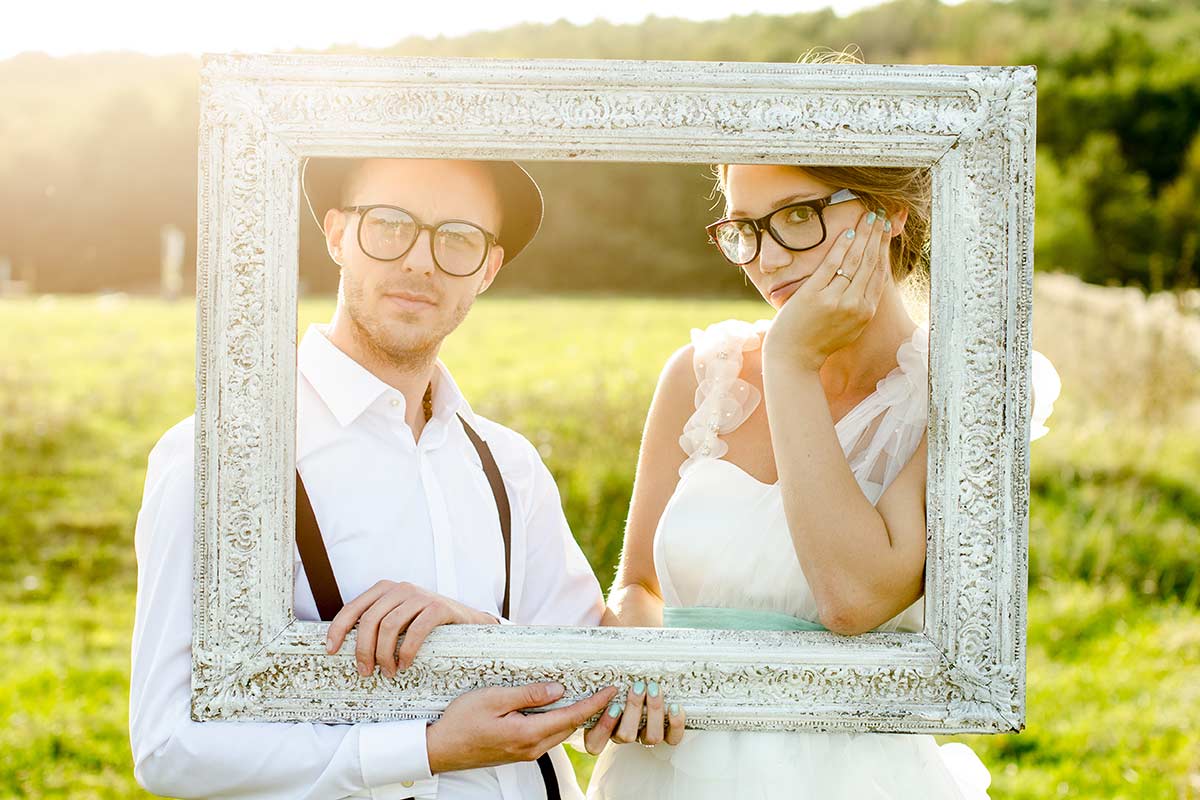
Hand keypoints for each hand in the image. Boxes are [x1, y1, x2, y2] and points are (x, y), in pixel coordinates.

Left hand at [324, 580, 497, 677]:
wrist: (468, 622)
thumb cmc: (427, 625)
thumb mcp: (399, 619)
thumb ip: (378, 625)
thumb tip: (347, 648)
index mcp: (385, 590)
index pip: (353, 608)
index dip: (338, 629)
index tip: (331, 650)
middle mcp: (400, 588)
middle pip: (370, 620)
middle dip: (363, 649)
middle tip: (366, 671)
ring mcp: (420, 596)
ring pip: (389, 626)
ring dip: (384, 655)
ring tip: (388, 672)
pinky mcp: (438, 607)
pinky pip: (415, 631)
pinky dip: (406, 652)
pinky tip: (405, 664)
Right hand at [427, 682, 619, 773]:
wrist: (439, 749)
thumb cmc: (460, 721)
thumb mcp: (493, 698)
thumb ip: (528, 694)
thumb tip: (558, 689)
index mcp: (527, 733)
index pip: (570, 716)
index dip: (594, 703)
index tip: (611, 690)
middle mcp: (531, 748)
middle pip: (569, 727)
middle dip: (591, 710)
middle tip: (607, 691)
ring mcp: (524, 752)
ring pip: (558, 733)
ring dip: (575, 716)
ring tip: (589, 696)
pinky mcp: (518, 752)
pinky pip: (546, 736)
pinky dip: (558, 722)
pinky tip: (559, 708)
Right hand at [582, 679, 685, 754]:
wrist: (646, 686)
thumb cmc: (621, 681)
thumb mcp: (608, 680)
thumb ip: (604, 674)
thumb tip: (602, 650)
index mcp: (604, 728)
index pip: (596, 742)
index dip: (604, 727)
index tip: (613, 706)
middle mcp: (625, 734)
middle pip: (626, 735)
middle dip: (633, 709)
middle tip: (638, 687)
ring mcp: (646, 736)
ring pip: (651, 737)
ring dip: (654, 712)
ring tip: (655, 689)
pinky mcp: (666, 735)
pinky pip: (672, 738)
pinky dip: (676, 723)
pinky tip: (674, 706)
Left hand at [762, 206, 891, 370]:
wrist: (794, 359)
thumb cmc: (818, 342)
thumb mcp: (849, 327)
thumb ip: (859, 306)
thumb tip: (867, 282)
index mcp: (865, 312)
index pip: (880, 273)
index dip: (885, 249)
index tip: (888, 231)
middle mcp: (855, 305)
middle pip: (871, 262)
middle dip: (878, 235)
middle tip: (882, 215)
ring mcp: (835, 299)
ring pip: (855, 260)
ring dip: (864, 234)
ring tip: (870, 216)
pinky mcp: (815, 294)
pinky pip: (832, 264)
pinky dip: (842, 246)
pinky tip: (849, 231)